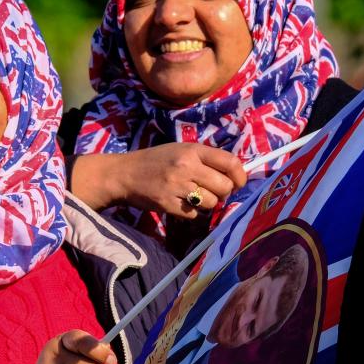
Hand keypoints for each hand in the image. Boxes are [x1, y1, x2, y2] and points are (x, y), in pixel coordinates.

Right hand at [70, 145, 245, 216]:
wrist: (124, 174)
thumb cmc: (155, 160)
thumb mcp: (180, 150)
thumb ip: (205, 159)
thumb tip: (234, 176)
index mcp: (192, 150)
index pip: (230, 162)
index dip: (240, 176)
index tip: (238, 183)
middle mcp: (186, 167)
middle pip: (224, 186)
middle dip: (223, 192)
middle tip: (212, 191)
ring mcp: (176, 187)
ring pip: (211, 202)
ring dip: (206, 203)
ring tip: (193, 197)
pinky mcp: (168, 204)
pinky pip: (193, 214)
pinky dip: (191, 211)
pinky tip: (180, 203)